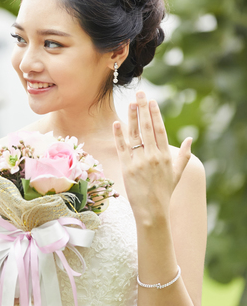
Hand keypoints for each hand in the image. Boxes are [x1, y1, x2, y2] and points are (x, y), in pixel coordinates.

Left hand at [113, 91, 191, 222]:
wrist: (153, 211)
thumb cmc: (164, 193)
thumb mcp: (177, 174)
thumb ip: (183, 155)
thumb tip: (189, 139)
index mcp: (165, 156)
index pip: (159, 130)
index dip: (155, 114)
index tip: (152, 101)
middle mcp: (153, 156)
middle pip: (147, 128)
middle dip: (143, 109)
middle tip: (140, 94)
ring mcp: (139, 161)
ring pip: (134, 135)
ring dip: (132, 117)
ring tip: (130, 103)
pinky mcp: (127, 168)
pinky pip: (122, 148)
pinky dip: (119, 135)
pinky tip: (117, 123)